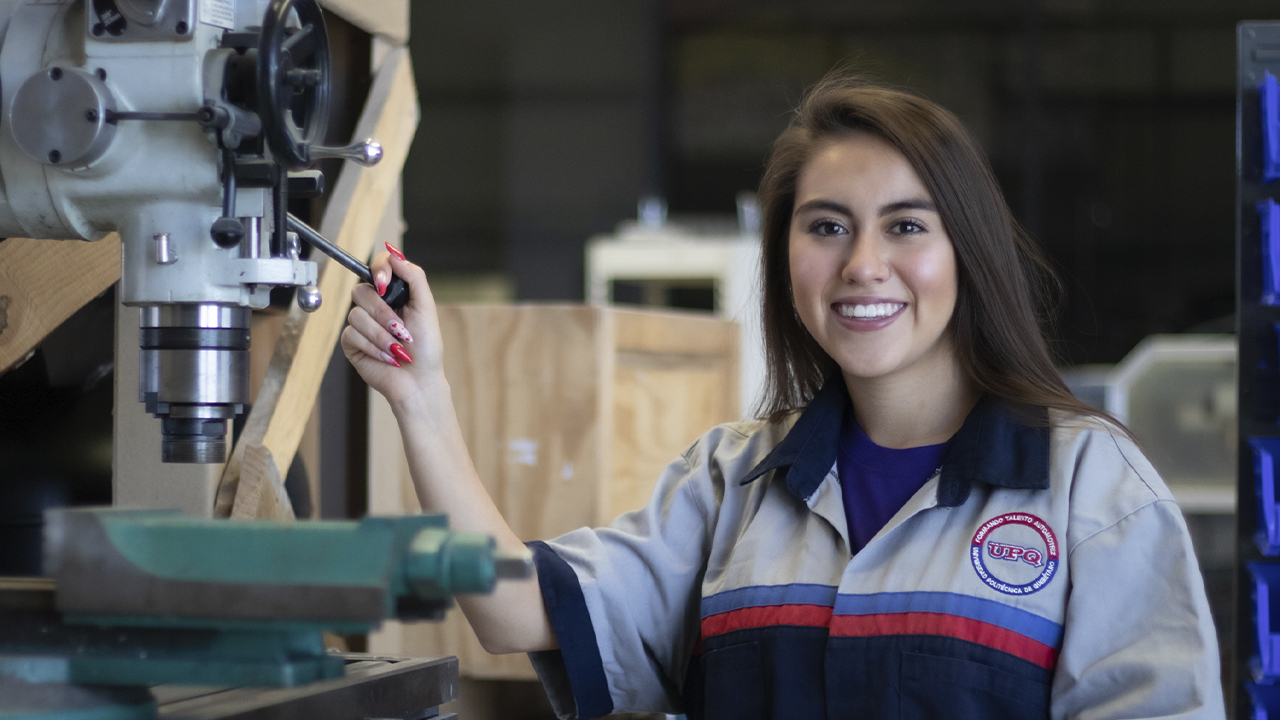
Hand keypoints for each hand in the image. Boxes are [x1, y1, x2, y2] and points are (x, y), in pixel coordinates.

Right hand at [341, 243, 445, 407]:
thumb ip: (414, 277)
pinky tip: (387, 357)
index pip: (377, 268)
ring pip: (356, 315)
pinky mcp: (352, 343)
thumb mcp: (426, 307)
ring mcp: (361, 324)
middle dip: (383, 313)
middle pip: (362, 291)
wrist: (418, 381)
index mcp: (394, 294)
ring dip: (381, 335)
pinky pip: (351, 334)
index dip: (378, 270)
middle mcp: (375, 305)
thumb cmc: (426, 347)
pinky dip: (373, 347)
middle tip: (401, 330)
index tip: (385, 284)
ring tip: (398, 349)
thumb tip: (394, 254)